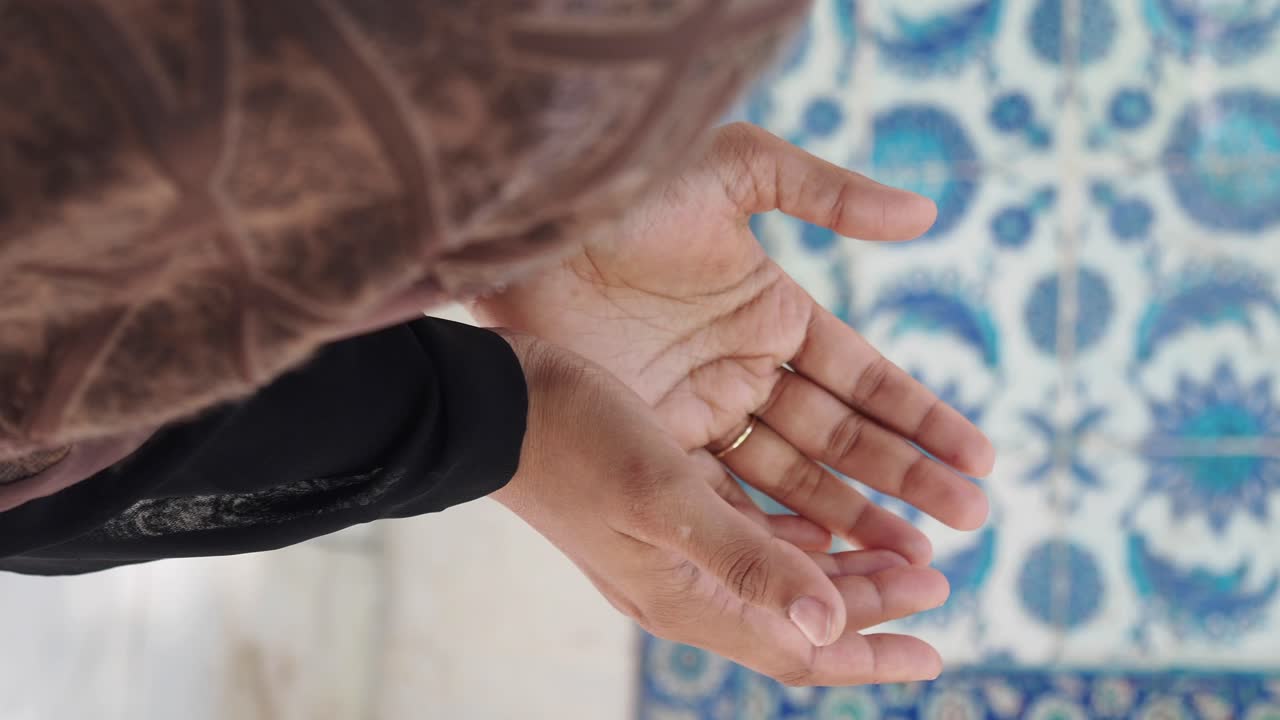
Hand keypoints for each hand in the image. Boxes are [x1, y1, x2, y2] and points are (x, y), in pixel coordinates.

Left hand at [475, 124, 995, 564]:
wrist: (524, 232)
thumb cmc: (627, 189)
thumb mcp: (733, 170)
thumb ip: (828, 192)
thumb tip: (928, 215)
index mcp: (772, 312)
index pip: (864, 378)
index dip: (922, 418)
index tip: (982, 458)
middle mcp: (743, 370)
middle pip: (841, 438)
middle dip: (908, 480)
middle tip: (973, 522)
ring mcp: (698, 412)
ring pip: (792, 478)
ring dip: (855, 517)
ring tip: (919, 560)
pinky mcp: (651, 442)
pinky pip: (723, 494)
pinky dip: (772, 526)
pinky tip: (825, 560)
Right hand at [491, 330, 950, 684]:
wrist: (493, 408)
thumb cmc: (574, 443)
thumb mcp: (664, 498)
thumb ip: (747, 560)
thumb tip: (830, 624)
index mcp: (687, 598)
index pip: (798, 650)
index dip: (872, 652)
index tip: (937, 645)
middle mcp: (684, 586)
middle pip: (798, 615)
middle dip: (871, 604)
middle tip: (937, 579)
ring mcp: (672, 550)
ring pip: (778, 574)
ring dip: (842, 567)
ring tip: (900, 548)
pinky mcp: (664, 510)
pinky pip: (750, 536)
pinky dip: (798, 531)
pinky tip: (824, 508)